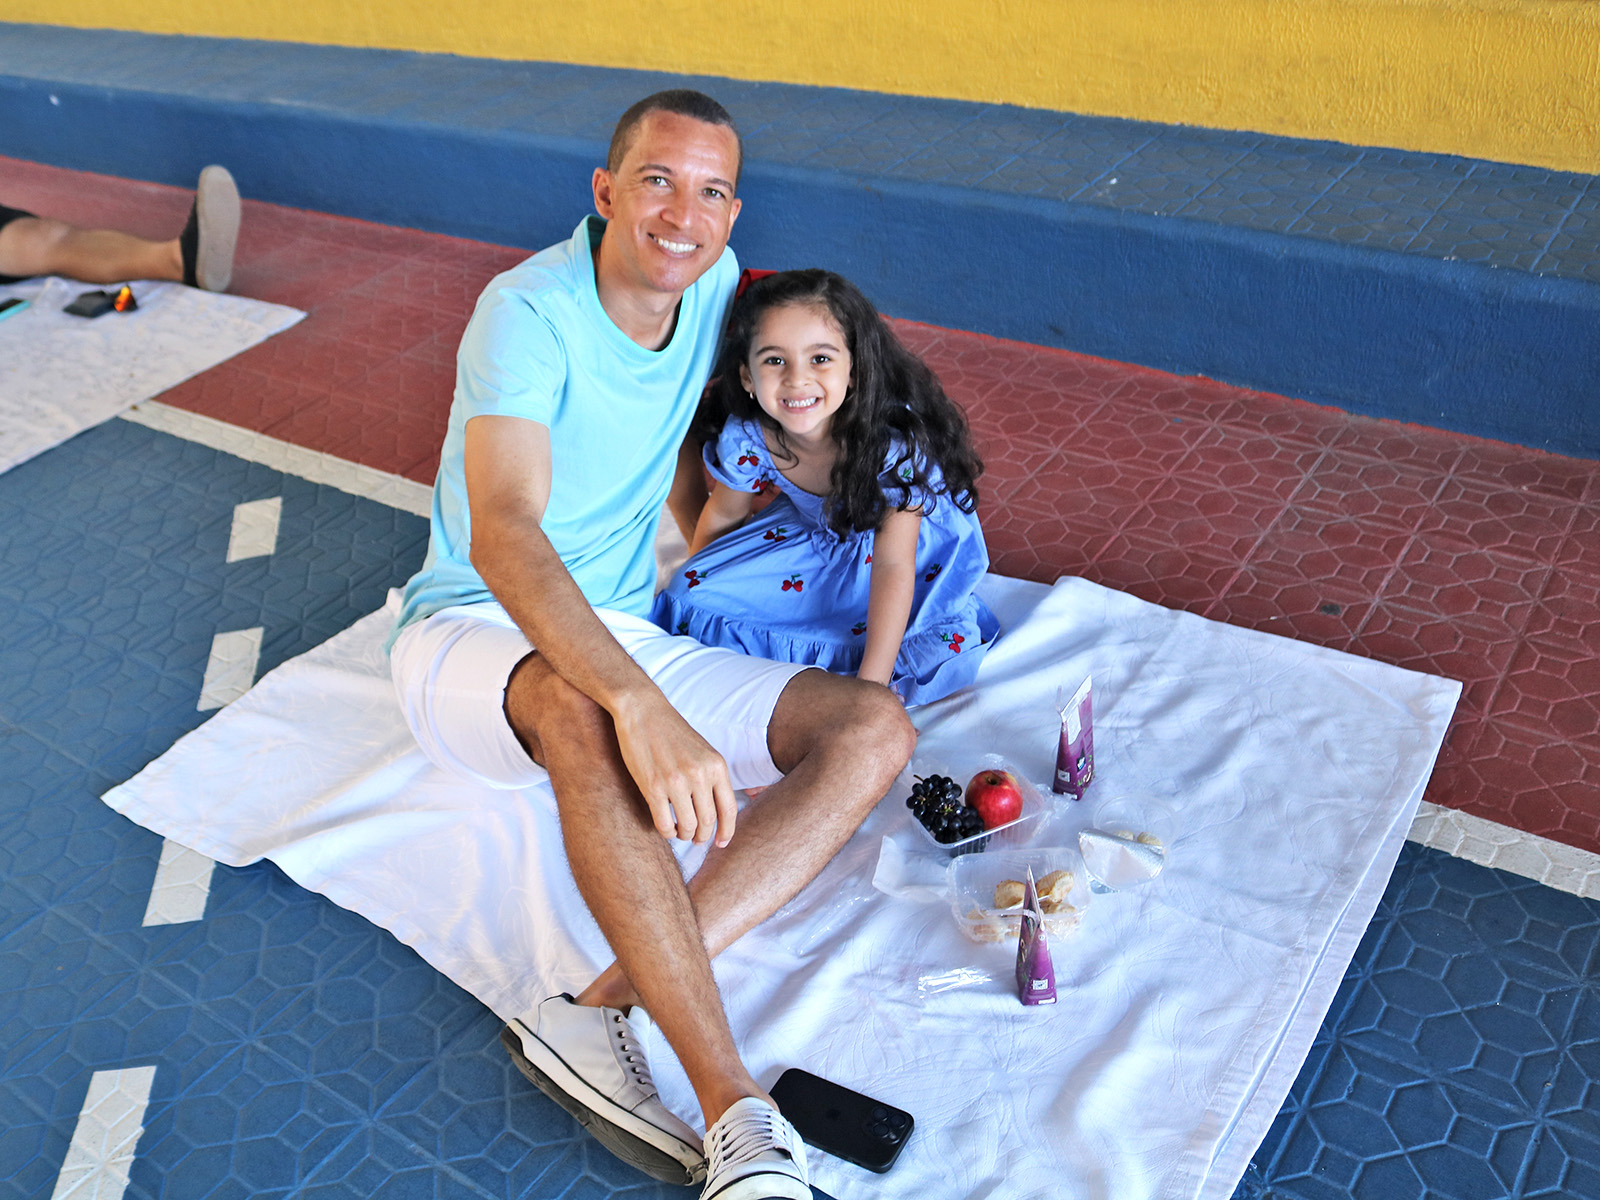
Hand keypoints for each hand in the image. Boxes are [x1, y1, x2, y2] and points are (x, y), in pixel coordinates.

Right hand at [611, 690, 738, 845]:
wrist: (642, 710)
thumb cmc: (671, 731)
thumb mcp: (703, 751)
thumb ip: (712, 777)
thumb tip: (718, 811)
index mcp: (716, 765)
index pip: (729, 809)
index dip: (727, 831)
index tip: (721, 843)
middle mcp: (700, 775)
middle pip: (708, 822)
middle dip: (703, 837)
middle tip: (696, 839)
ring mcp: (676, 782)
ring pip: (688, 827)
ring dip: (684, 836)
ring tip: (680, 832)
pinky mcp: (653, 787)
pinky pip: (664, 824)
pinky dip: (667, 832)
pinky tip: (666, 828)